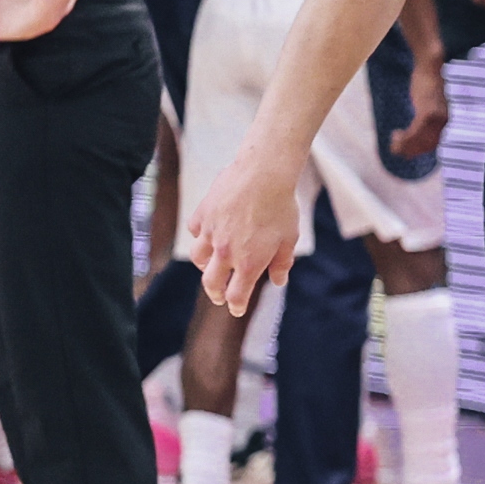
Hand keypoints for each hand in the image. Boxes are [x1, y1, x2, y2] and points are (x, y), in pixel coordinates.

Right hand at [181, 147, 305, 312]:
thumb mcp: (289, 238)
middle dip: (215, 293)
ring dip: (205, 266)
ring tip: (210, 266)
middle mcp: (225, 252)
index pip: (236, 295)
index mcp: (248, 263)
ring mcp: (211, 233)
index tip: (236, 309)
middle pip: (211, 283)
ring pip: (198, 258)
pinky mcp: (203, 214)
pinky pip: (195, 230)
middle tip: (219, 297)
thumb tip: (278, 281)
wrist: (263, 174)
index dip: (236, 306)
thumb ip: (282, 263)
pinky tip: (207, 233)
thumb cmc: (281, 207)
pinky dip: (200, 235)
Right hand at [389, 55, 447, 159]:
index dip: (418, 150)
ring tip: (394, 143)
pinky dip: (404, 138)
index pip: (433, 143)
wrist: (430, 64)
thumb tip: (421, 122)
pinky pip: (415, 132)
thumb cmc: (428, 81)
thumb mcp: (430, 100)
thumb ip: (428, 114)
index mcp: (444, 120)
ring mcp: (436, 118)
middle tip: (396, 149)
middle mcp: (443, 121)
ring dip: (404, 145)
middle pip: (427, 145)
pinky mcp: (427, 112)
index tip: (406, 151)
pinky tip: (395, 134)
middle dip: (410, 150)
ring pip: (420, 141)